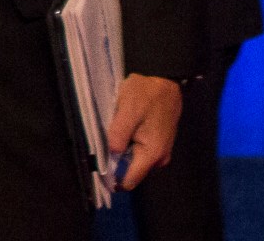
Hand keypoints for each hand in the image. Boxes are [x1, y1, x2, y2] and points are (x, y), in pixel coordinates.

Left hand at [105, 73, 183, 189]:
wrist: (166, 81)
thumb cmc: (147, 93)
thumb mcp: (128, 109)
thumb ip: (119, 134)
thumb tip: (110, 153)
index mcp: (152, 153)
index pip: (129, 180)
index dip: (112, 178)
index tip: (97, 169)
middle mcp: (158, 159)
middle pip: (130, 172)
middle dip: (115, 162)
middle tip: (103, 143)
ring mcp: (159, 152)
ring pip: (133, 161)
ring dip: (122, 152)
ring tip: (113, 133)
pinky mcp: (157, 144)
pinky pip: (138, 152)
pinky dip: (128, 145)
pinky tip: (123, 129)